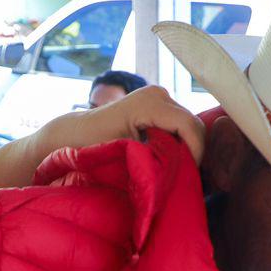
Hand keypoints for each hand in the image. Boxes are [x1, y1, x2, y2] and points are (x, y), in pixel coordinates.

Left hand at [34, 85, 205, 164]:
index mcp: (147, 104)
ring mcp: (157, 96)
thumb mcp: (125, 155)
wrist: (74, 134)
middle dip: (194, 150)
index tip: (191, 174)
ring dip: (188, 147)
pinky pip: (179, 123)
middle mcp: (156, 94)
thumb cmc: (91, 147)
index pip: (188, 125)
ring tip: (177, 169)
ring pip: (189, 124)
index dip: (196, 151)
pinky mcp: (157, 103)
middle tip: (186, 176)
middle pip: (193, 123)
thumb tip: (182, 171)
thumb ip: (155, 159)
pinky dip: (180, 141)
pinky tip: (170, 158)